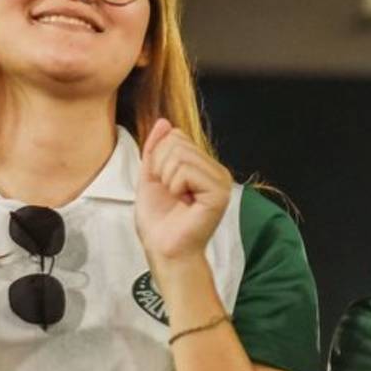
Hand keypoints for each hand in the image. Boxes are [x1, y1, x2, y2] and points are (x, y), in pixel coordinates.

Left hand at [136, 118, 233, 272]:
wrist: (163, 248)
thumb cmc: (159, 221)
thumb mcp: (150, 176)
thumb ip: (156, 148)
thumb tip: (164, 122)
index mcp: (203, 167)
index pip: (176, 136)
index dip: (159, 157)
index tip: (164, 184)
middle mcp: (216, 171)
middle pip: (177, 142)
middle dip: (161, 167)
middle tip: (170, 193)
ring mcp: (220, 182)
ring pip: (180, 155)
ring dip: (167, 178)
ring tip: (177, 198)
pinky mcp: (219, 193)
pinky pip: (186, 170)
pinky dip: (175, 186)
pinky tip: (184, 202)